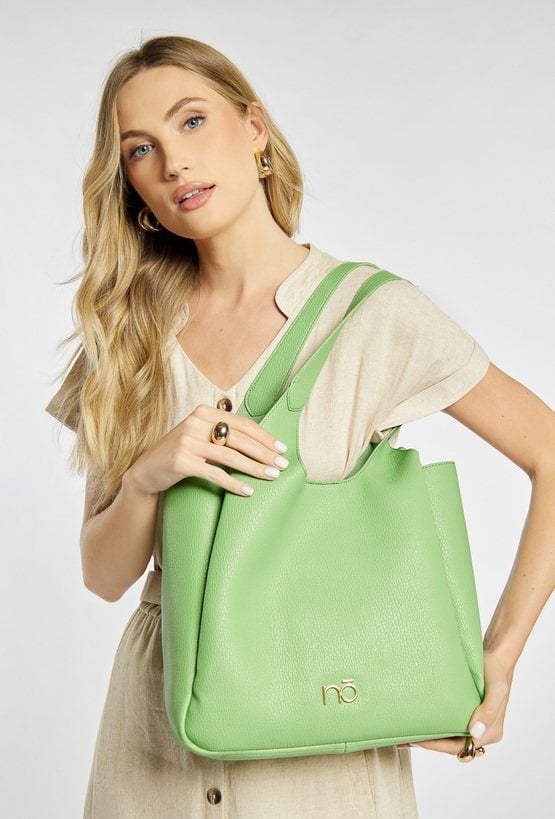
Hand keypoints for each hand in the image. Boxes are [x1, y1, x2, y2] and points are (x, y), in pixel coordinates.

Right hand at [124, 403, 288, 496]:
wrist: (146, 471)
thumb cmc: (181, 454)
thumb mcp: (200, 436)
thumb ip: (224, 433)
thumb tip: (262, 443)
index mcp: (205, 412)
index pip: (242, 424)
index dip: (264, 437)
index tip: (282, 449)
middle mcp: (195, 423)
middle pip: (239, 439)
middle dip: (264, 453)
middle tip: (282, 465)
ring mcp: (187, 442)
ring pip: (230, 456)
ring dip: (254, 467)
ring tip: (271, 476)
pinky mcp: (181, 461)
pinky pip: (214, 473)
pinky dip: (234, 483)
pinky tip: (248, 490)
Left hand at [397, 650, 513, 755]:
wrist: (495, 659)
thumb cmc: (496, 674)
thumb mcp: (497, 690)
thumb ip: (490, 711)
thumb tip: (475, 732)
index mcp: (490, 733)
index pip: (460, 748)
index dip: (438, 746)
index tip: (418, 740)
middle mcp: (480, 733)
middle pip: (451, 746)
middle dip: (428, 744)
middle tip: (403, 739)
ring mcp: (471, 724)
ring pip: (448, 738)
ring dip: (429, 738)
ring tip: (405, 732)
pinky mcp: (464, 713)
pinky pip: (447, 725)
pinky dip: (433, 726)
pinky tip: (417, 720)